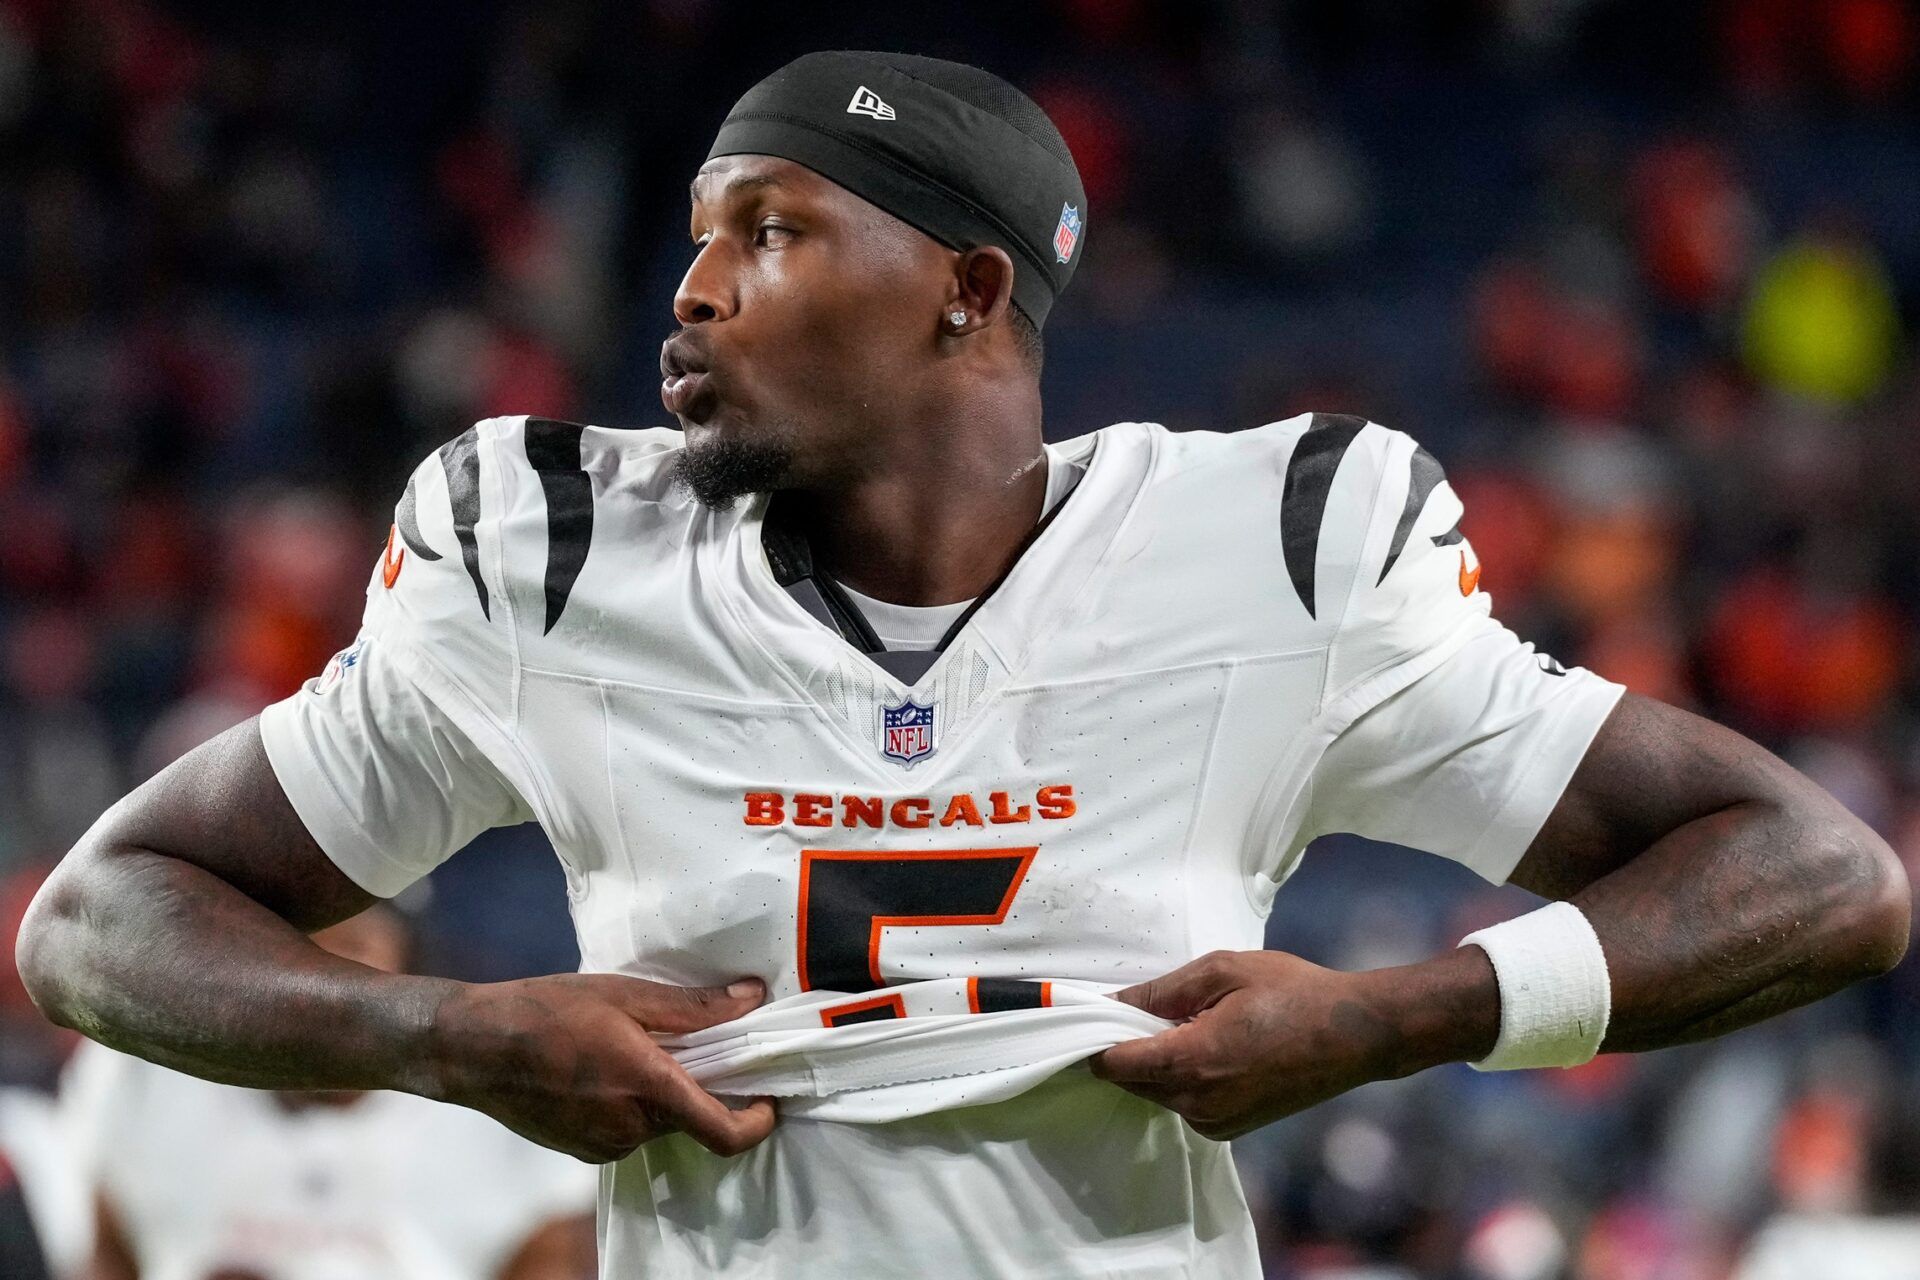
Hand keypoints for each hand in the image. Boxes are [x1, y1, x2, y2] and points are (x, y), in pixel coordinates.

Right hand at [423, 972, 775, 1162]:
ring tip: (635, 1047)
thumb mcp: (624, 994)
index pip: (724, 1132)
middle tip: (693, 1041)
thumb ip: (694, 1006)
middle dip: (703, 1087)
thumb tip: (751, 998)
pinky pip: (629, 1131)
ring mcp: (604, 1146)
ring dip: (664, 1094)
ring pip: (660, 1124)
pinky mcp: (582, 1151)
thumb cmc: (544, 1011)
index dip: (759, 1122)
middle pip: (692, 1119)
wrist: (470, 1048)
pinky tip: (607, 1067)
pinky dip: (635, 1105)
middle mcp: (630, 1128)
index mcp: (648, 1089)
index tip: (771, 1099)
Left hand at [1091, 949, 1487, 1140]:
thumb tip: (1112, 1004)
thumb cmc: (1292, 992)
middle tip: (1148, 1007)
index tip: (1091, 1014)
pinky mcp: (1230, 1129)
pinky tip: (1208, 1045)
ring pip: (1156, 1094)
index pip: (1114, 1064)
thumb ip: (1161, 991)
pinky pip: (1183, 1104)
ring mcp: (1215, 1123)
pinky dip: (1180, 1078)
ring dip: (1155, 1063)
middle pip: (1131, 1081)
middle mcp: (1197, 1104)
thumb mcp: (1223, 971)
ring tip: (1190, 1022)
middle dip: (1127, 1047)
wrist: (1355, 1035)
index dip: (1096, 1038)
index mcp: (1193, 1062)